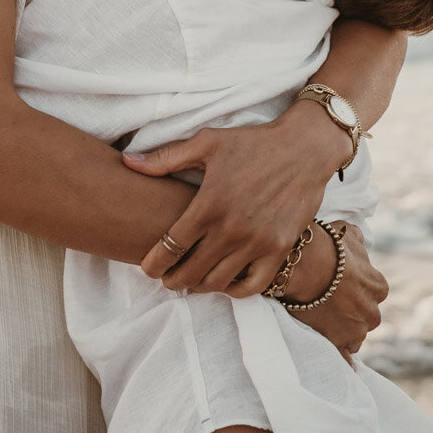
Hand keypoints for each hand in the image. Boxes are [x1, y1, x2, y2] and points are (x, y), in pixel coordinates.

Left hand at [123, 103, 349, 294]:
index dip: (153, 264)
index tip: (148, 267)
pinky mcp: (279, 249)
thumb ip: (165, 158)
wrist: (305, 147)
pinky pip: (252, 286)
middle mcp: (231, 229)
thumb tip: (127, 162)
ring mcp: (257, 242)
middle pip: (190, 272)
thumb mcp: (207, 143)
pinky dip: (234, 289)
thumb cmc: (253, 143)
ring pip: (218, 282)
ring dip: (199, 286)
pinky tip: (226, 281)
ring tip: (192, 281)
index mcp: (209, 204)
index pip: (170, 247)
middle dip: (172, 280)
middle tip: (166, 278)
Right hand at [282, 223, 388, 364]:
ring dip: (344, 330)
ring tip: (322, 319)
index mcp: (378, 286)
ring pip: (355, 335)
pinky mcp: (339, 343)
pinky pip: (345, 356)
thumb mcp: (347, 235)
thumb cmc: (324, 247)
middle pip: (365, 315)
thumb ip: (357, 243)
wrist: (304, 265)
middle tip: (328, 301)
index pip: (373, 292)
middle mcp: (373, 311)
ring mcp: (356, 330)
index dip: (356, 289)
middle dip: (352, 310)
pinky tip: (342, 362)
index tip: (341, 285)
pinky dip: (344, 359)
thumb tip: (356, 241)